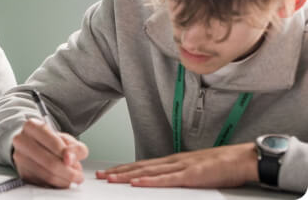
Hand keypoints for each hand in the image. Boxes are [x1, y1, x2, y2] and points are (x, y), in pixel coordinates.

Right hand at [11, 118, 88, 187]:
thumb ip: (75, 148)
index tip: (76, 163)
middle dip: (69, 172)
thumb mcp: (67, 140)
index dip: (67, 154)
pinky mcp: (21, 172)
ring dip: (64, 180)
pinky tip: (62, 180)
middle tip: (79, 176)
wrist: (35, 145)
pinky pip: (42, 183)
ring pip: (46, 175)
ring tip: (73, 178)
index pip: (52, 143)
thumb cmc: (51, 141)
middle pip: (49, 162)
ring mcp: (19, 157)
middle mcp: (21, 140)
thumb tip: (70, 159)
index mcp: (32, 126)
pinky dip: (56, 184)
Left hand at [95, 143, 257, 187]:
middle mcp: (173, 161)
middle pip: (140, 167)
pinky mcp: (191, 175)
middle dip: (118, 172)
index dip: (124, 169)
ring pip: (148, 172)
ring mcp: (181, 167)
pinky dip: (150, 181)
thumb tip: (163, 180)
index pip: (143, 165)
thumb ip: (178, 174)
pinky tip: (137, 183)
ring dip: (128, 175)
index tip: (108, 173)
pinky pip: (167, 179)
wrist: (242, 159)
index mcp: (173, 160)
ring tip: (110, 179)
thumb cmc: (222, 166)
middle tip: (100, 176)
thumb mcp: (194, 170)